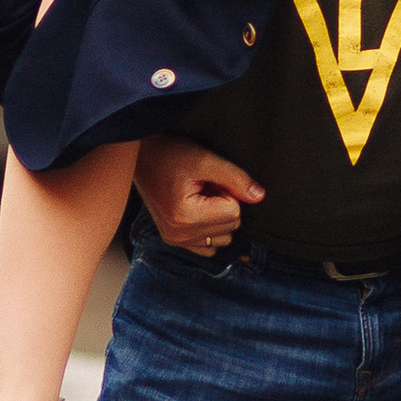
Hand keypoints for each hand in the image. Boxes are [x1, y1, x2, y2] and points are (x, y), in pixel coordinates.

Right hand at [134, 135, 263, 255]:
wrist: (141, 156)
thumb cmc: (170, 153)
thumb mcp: (205, 159)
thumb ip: (235, 178)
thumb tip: (259, 196)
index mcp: (184, 217)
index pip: (234, 213)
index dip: (227, 190)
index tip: (208, 179)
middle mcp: (177, 235)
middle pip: (230, 227)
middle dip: (223, 204)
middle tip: (202, 185)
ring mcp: (175, 241)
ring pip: (222, 238)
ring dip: (217, 217)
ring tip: (198, 195)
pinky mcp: (174, 241)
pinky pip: (209, 246)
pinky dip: (209, 230)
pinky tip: (196, 209)